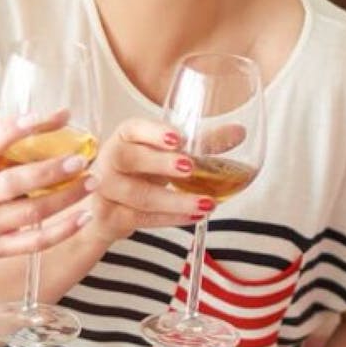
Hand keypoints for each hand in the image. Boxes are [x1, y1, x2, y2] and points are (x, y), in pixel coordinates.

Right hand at [0, 111, 93, 279]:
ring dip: (65, 198)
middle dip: (50, 170)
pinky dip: (62, 231)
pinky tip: (84, 217)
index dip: (13, 129)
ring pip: (29, 213)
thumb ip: (2, 148)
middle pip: (13, 183)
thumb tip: (52, 119)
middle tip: (80, 159)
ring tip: (91, 182)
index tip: (40, 116)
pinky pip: (32, 243)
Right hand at [85, 117, 217, 244]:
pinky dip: (171, 218)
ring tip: (207, 202)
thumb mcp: (169, 153)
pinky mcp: (110, 216)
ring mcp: (106, 190)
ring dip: (175, 200)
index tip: (179, 138)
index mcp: (125, 136)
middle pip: (129, 159)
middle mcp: (110, 160)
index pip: (133, 128)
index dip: (154, 132)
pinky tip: (194, 215)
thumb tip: (239, 132)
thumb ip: (204, 143)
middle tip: (190, 167)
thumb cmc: (142, 170)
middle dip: (160, 163)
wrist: (108, 205)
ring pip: (139, 195)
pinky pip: (142, 218)